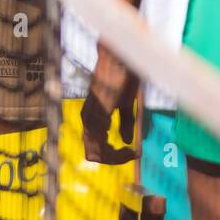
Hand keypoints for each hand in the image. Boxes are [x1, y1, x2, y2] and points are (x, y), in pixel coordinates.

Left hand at [80, 48, 138, 164]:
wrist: (120, 59)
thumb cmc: (123, 77)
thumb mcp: (126, 104)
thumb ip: (125, 122)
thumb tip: (127, 141)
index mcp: (91, 118)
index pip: (95, 149)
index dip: (113, 157)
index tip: (133, 153)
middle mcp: (86, 120)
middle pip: (93, 155)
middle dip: (114, 160)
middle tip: (133, 154)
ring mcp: (90, 118)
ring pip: (95, 153)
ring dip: (116, 158)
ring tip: (132, 152)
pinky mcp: (98, 115)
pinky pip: (101, 144)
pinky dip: (116, 152)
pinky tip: (130, 148)